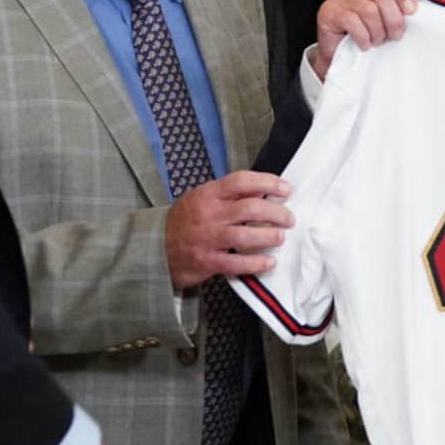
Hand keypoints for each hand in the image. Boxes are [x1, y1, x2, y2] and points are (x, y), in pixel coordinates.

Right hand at [165, 171, 291, 288]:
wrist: (155, 248)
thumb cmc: (184, 221)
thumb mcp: (201, 198)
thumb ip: (229, 195)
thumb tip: (262, 189)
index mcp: (208, 194)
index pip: (241, 181)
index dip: (267, 182)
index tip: (284, 188)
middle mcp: (209, 215)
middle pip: (250, 208)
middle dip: (275, 213)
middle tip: (289, 218)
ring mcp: (208, 239)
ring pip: (245, 236)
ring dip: (269, 236)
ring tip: (280, 237)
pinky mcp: (208, 262)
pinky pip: (237, 263)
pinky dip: (256, 263)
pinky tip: (269, 262)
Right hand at [310, 0, 418, 81]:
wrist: (342, 55)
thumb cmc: (369, 35)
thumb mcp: (388, 19)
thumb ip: (401, 8)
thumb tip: (416, 8)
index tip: (411, 11)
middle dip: (393, 19)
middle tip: (395, 36)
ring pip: (368, 9)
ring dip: (378, 31)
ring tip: (377, 41)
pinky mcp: (328, 11)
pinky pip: (352, 21)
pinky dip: (363, 37)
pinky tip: (364, 44)